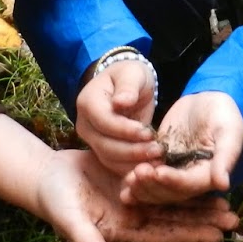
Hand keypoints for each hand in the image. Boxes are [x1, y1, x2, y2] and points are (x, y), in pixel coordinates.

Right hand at [34, 148, 237, 241]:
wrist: (46, 175)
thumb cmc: (55, 203)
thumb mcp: (71, 223)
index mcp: (126, 229)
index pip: (164, 234)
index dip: (189, 235)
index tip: (216, 237)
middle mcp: (136, 214)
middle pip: (175, 217)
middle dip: (204, 218)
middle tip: (234, 218)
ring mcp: (136, 194)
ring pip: (173, 197)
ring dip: (197, 198)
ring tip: (225, 197)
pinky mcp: (134, 173)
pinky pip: (162, 175)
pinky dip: (179, 174)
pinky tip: (200, 169)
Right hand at [76, 59, 160, 175]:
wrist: (126, 87)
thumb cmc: (129, 76)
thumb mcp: (132, 74)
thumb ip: (128, 87)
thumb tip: (121, 102)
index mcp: (88, 101)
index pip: (104, 121)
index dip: (125, 130)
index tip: (148, 132)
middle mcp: (84, 123)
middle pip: (105, 145)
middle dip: (132, 150)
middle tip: (157, 150)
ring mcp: (90, 139)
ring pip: (109, 158)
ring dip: (134, 162)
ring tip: (157, 158)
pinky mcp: (101, 150)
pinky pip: (114, 164)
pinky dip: (132, 168)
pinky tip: (151, 164)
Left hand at [123, 91, 242, 205]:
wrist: (209, 98)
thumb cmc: (224, 113)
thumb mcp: (229, 132)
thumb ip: (226, 157)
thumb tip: (223, 184)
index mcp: (209, 174)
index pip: (189, 184)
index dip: (173, 181)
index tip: (158, 172)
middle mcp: (191, 178)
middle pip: (170, 192)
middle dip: (153, 186)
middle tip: (137, 174)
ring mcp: (175, 171)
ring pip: (157, 188)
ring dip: (143, 188)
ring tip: (129, 179)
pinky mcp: (161, 161)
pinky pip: (148, 175)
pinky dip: (137, 181)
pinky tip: (124, 182)